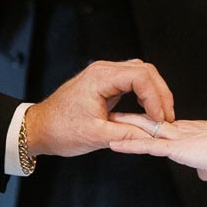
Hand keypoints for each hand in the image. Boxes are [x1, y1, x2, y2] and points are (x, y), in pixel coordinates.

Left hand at [26, 59, 174, 156]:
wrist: (39, 128)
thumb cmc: (61, 130)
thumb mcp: (97, 136)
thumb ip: (128, 135)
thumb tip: (154, 137)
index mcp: (100, 77)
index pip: (141, 76)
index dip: (156, 97)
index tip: (160, 119)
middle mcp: (103, 70)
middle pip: (145, 70)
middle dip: (160, 93)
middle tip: (167, 118)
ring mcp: (104, 74)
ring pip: (141, 74)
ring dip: (154, 92)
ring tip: (161, 116)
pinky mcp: (105, 83)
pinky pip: (132, 81)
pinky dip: (144, 94)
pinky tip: (148, 111)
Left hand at [108, 115, 206, 179]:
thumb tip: (205, 174)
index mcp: (189, 132)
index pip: (161, 126)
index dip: (146, 122)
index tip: (132, 119)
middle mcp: (180, 130)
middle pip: (147, 121)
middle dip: (128, 117)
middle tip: (110, 111)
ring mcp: (177, 138)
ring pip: (143, 129)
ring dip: (123, 127)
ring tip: (104, 121)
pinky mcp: (176, 147)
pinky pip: (147, 145)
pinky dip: (129, 145)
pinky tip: (113, 144)